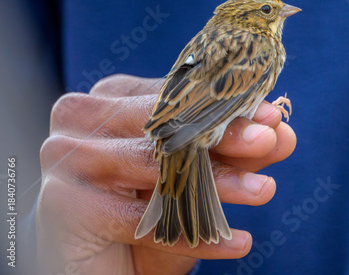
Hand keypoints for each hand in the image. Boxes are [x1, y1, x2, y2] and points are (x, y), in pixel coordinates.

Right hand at [38, 74, 295, 274]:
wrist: (103, 264)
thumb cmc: (148, 211)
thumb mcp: (196, 179)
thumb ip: (232, 152)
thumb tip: (282, 131)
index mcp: (111, 98)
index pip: (175, 96)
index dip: (225, 108)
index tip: (272, 118)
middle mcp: (80, 116)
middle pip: (164, 123)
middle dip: (222, 135)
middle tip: (271, 140)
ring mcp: (65, 154)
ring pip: (155, 164)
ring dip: (215, 182)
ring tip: (263, 190)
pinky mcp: (61, 201)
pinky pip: (140, 218)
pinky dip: (192, 233)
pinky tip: (237, 241)